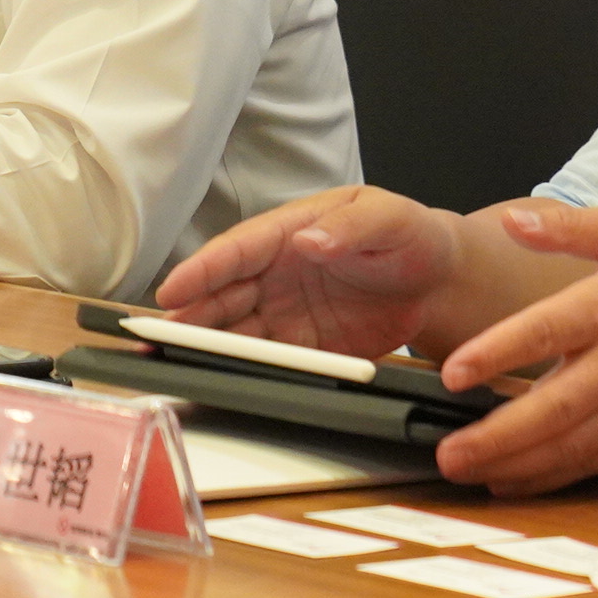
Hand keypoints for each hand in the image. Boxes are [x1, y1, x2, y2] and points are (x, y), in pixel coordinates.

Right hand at [155, 184, 469, 355]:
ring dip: (208, 344)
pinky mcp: (307, 345)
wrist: (440, 281)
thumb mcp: (385, 217)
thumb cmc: (409, 233)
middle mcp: (277, 272)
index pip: (236, 252)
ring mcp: (288, 310)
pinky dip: (247, 370)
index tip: (172, 291)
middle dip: (189, 314)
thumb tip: (308, 240)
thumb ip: (347, 227)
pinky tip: (227, 379)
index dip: (201, 271)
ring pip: (237, 329)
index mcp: (287, 232)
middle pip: (223, 294)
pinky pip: (271, 360)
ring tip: (177, 360)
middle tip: (157, 335)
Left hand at [424, 204, 597, 494]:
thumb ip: (571, 226)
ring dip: (514, 464)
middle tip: (446, 451)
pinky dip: (550, 478)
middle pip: (553, 407)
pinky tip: (510, 483)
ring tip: (464, 473)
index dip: (498, 352)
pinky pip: (591, 462)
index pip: (547, 331)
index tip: (454, 373)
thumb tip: (510, 220)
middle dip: (497, 435)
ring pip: (569, 445)